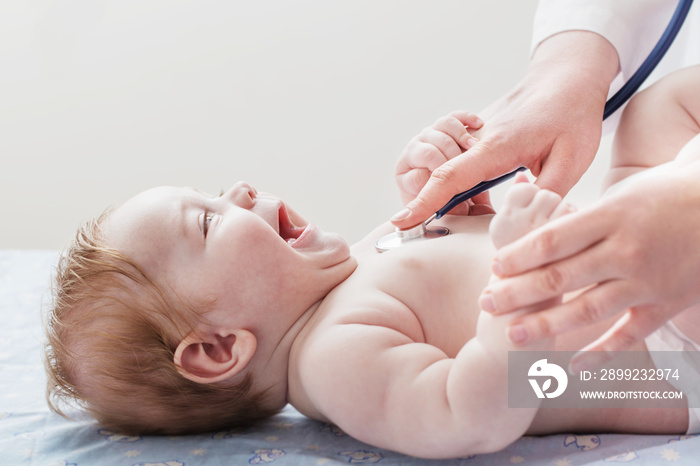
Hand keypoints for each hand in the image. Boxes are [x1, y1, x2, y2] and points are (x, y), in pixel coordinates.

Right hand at [391, 31, 618, 228]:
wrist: (565, 78)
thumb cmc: (572, 114)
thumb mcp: (572, 159)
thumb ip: (546, 194)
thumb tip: (525, 223)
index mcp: (496, 147)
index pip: (449, 176)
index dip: (423, 202)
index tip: (400, 220)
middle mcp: (477, 140)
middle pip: (437, 174)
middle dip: (433, 202)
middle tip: (459, 218)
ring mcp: (474, 137)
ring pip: (444, 168)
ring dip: (449, 189)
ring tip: (478, 202)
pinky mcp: (477, 137)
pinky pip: (456, 160)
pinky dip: (459, 178)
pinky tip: (485, 185)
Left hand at [481, 161, 699, 371]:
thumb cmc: (661, 195)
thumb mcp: (618, 196)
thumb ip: (578, 220)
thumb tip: (533, 228)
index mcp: (609, 217)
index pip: (551, 242)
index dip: (517, 257)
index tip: (493, 268)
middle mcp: (625, 251)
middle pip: (559, 277)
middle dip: (517, 293)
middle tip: (486, 303)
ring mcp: (647, 281)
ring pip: (587, 310)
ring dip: (546, 326)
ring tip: (513, 335)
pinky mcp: (666, 303)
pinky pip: (629, 333)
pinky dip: (601, 352)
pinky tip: (572, 365)